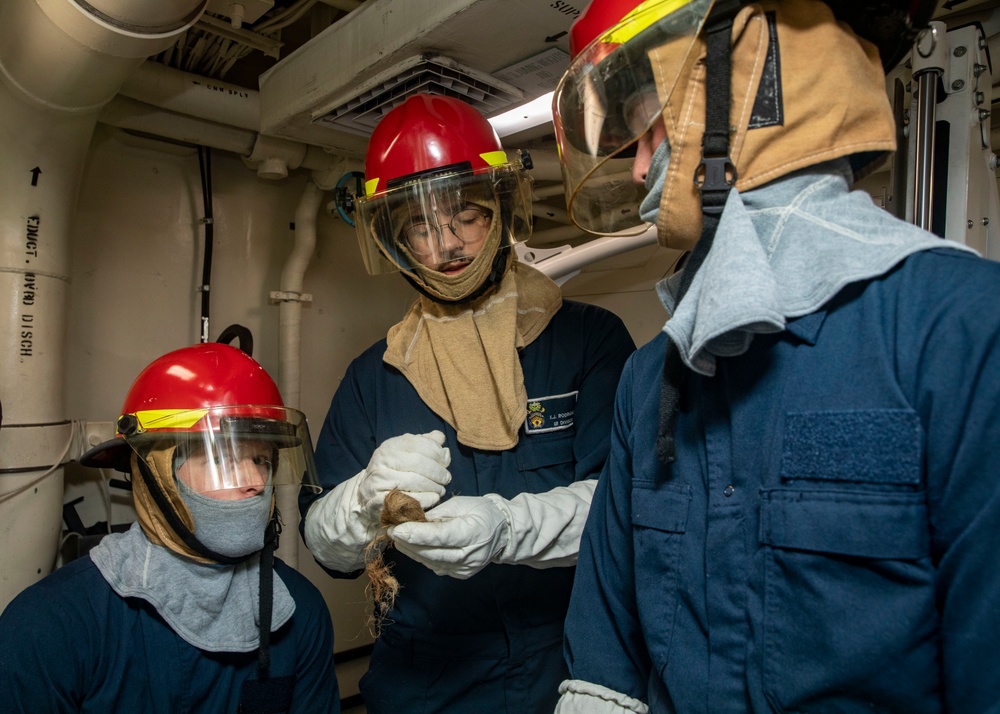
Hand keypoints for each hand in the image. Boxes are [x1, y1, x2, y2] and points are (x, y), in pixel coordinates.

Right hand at [357, 431, 451, 523]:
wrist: (368, 496)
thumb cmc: (393, 472)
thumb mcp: (406, 454)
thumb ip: (424, 444)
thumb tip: (440, 438)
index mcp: (390, 446)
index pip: (418, 444)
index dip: (436, 453)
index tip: (446, 462)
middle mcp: (382, 460)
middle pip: (418, 463)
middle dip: (437, 471)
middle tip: (446, 478)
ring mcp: (379, 480)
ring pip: (414, 481)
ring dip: (433, 486)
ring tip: (441, 490)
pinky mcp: (379, 500)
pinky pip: (407, 499)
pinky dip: (425, 499)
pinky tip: (433, 498)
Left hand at [388, 495, 508, 578]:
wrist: (504, 532)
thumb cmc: (482, 512)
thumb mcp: (462, 504)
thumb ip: (438, 514)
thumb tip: (414, 519)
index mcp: (473, 533)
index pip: (439, 536)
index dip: (415, 533)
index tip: (395, 529)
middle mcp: (469, 555)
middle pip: (431, 552)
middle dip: (408, 542)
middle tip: (390, 531)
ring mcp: (465, 568)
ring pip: (430, 562)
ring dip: (411, 550)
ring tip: (397, 538)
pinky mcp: (460, 574)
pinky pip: (436, 566)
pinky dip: (422, 556)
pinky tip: (412, 547)